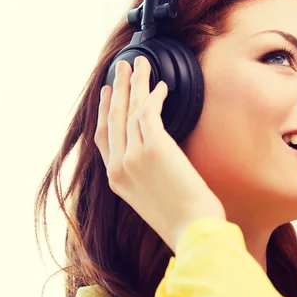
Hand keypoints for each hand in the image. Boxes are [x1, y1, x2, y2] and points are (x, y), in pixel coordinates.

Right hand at [94, 56, 225, 250]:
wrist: (193, 231)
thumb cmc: (181, 218)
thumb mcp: (151, 199)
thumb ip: (144, 176)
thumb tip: (154, 156)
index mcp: (116, 180)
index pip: (103, 138)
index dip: (105, 112)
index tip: (110, 93)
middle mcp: (120, 166)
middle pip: (114, 118)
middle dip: (119, 89)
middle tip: (122, 67)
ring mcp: (135, 157)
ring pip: (131, 110)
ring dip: (137, 84)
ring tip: (142, 66)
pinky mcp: (155, 148)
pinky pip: (150, 113)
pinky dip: (155, 96)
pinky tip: (162, 86)